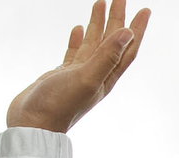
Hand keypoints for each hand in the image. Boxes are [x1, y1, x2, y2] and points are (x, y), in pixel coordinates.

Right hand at [6, 0, 151, 132]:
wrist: (32, 125)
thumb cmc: (59, 106)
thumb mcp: (87, 78)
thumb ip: (107, 56)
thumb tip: (128, 33)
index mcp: (107, 76)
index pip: (127, 48)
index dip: (137, 29)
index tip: (145, 10)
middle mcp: (97, 74)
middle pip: (112, 41)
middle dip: (118, 18)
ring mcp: (79, 75)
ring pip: (93, 43)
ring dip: (98, 24)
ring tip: (100, 3)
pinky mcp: (62, 75)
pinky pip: (74, 52)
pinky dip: (78, 39)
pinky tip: (78, 28)